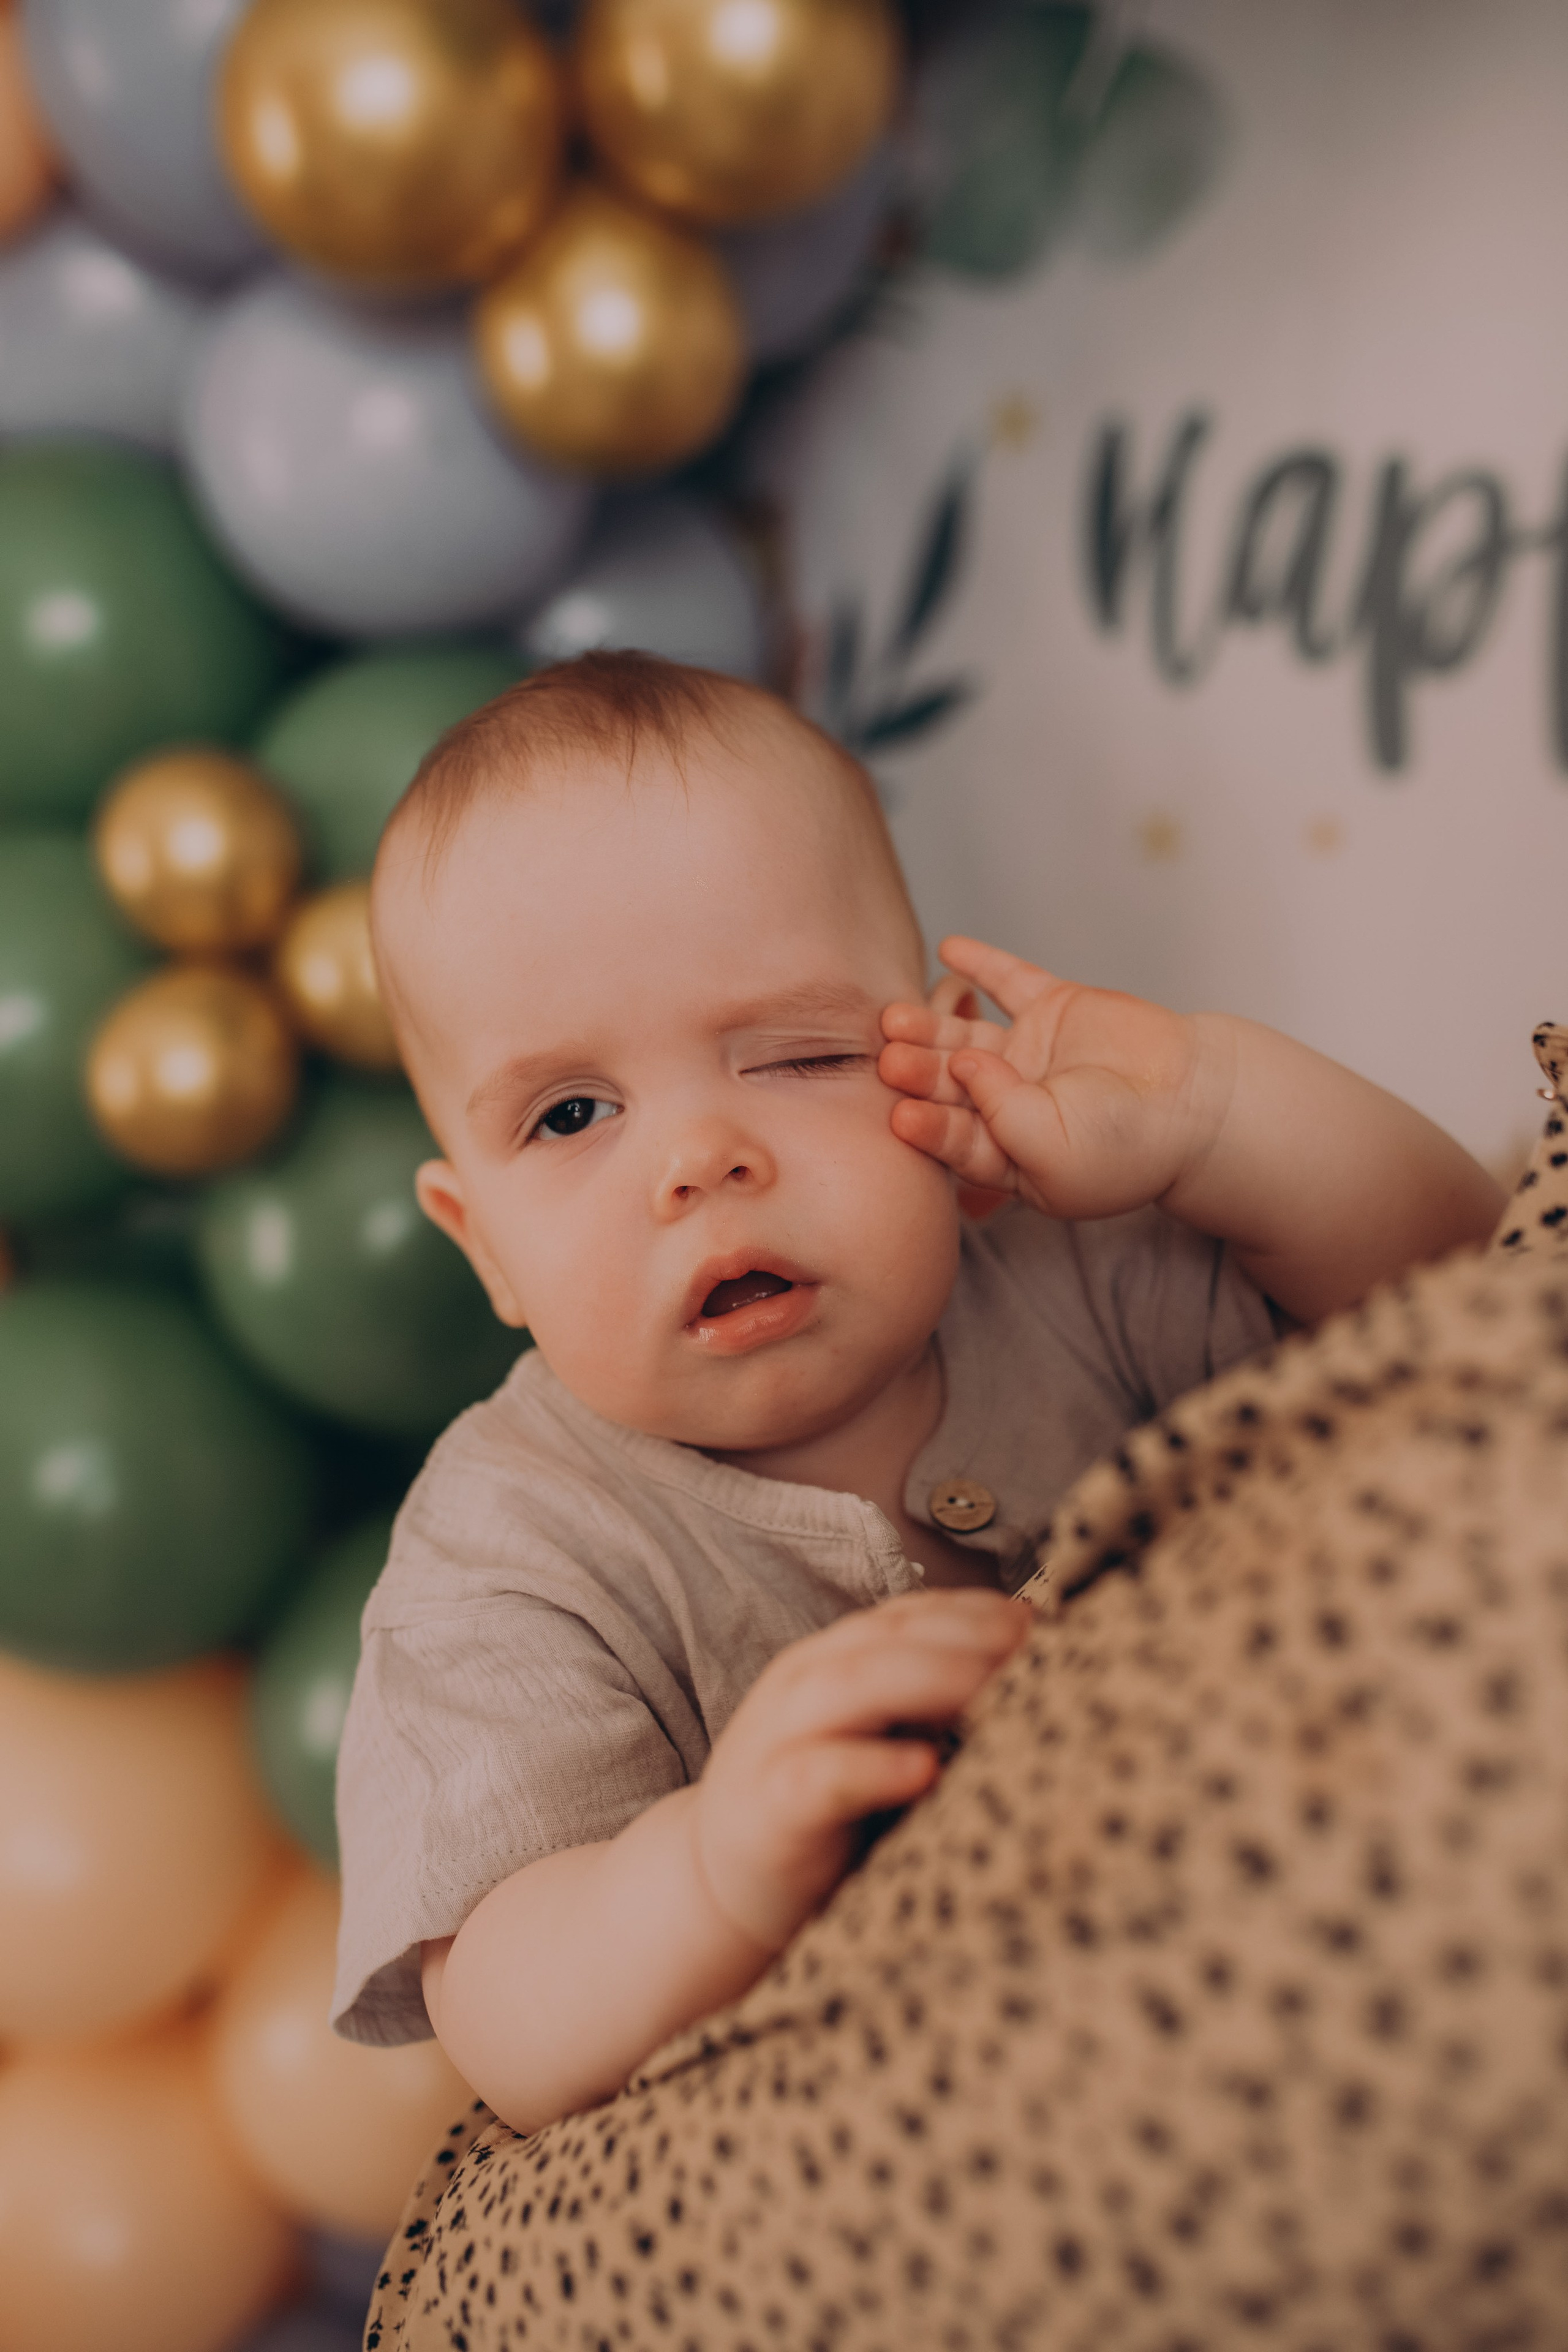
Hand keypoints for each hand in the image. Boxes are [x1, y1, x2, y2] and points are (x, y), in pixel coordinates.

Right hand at [694, 1589, 1030, 1951]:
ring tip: (995, 1688)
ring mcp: (780, 1737)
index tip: (1042, 1622)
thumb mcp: (878, 1741)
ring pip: (854, 1683)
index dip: (976, 1610)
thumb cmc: (827, 1812)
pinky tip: (924, 1770)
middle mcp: (805, 1682)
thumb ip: (932, 1705)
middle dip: (968, 1635)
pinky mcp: (770, 1805)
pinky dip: (873, 1767)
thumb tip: (1031, 1664)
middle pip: (890, 1637)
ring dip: (931, 1678)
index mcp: (836, 1659)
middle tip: (1036, 1650)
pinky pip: (823, 1776)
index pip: (910, 1614)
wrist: (718, 1889)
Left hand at [880, 935, 1227, 1222]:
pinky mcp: (1052, 1010)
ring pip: (965, 1037)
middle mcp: (1008, 1103)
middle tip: (889, 1059)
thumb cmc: (1130, 1146)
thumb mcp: (1057, 1154)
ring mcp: (1027, 1054)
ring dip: (930, 1026)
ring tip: (895, 1017)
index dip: (927, 1129)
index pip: (956, 1140)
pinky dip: (980, 962)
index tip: (899, 1117)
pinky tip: (949, 947)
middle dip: (918, 1074)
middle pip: (949, 1087)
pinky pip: (1009, 981)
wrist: (1198, 1102)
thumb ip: (1005, 1117)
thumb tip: (965, 1065)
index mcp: (1008, 1154)